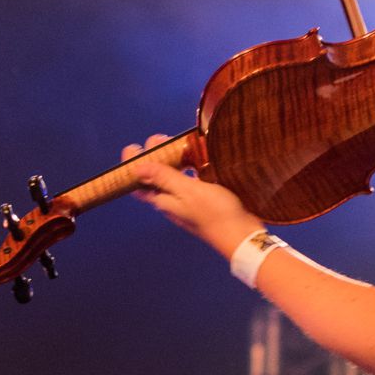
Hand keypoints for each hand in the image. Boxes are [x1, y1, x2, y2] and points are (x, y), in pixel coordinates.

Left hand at [121, 134, 261, 259]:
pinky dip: (188, 167)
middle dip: (153, 157)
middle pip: (155, 178)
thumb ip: (164, 178)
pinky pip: (190, 181)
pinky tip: (196, 158)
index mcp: (164, 201)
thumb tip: (137, 168)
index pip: (139, 184)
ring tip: (176, 144)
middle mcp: (173, 202)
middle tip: (159, 139)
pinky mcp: (204, 200)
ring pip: (173, 178)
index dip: (131, 166)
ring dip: (171, 160)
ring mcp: (188, 202)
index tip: (133, 148)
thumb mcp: (188, 191)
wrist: (243, 235)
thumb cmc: (216, 214)